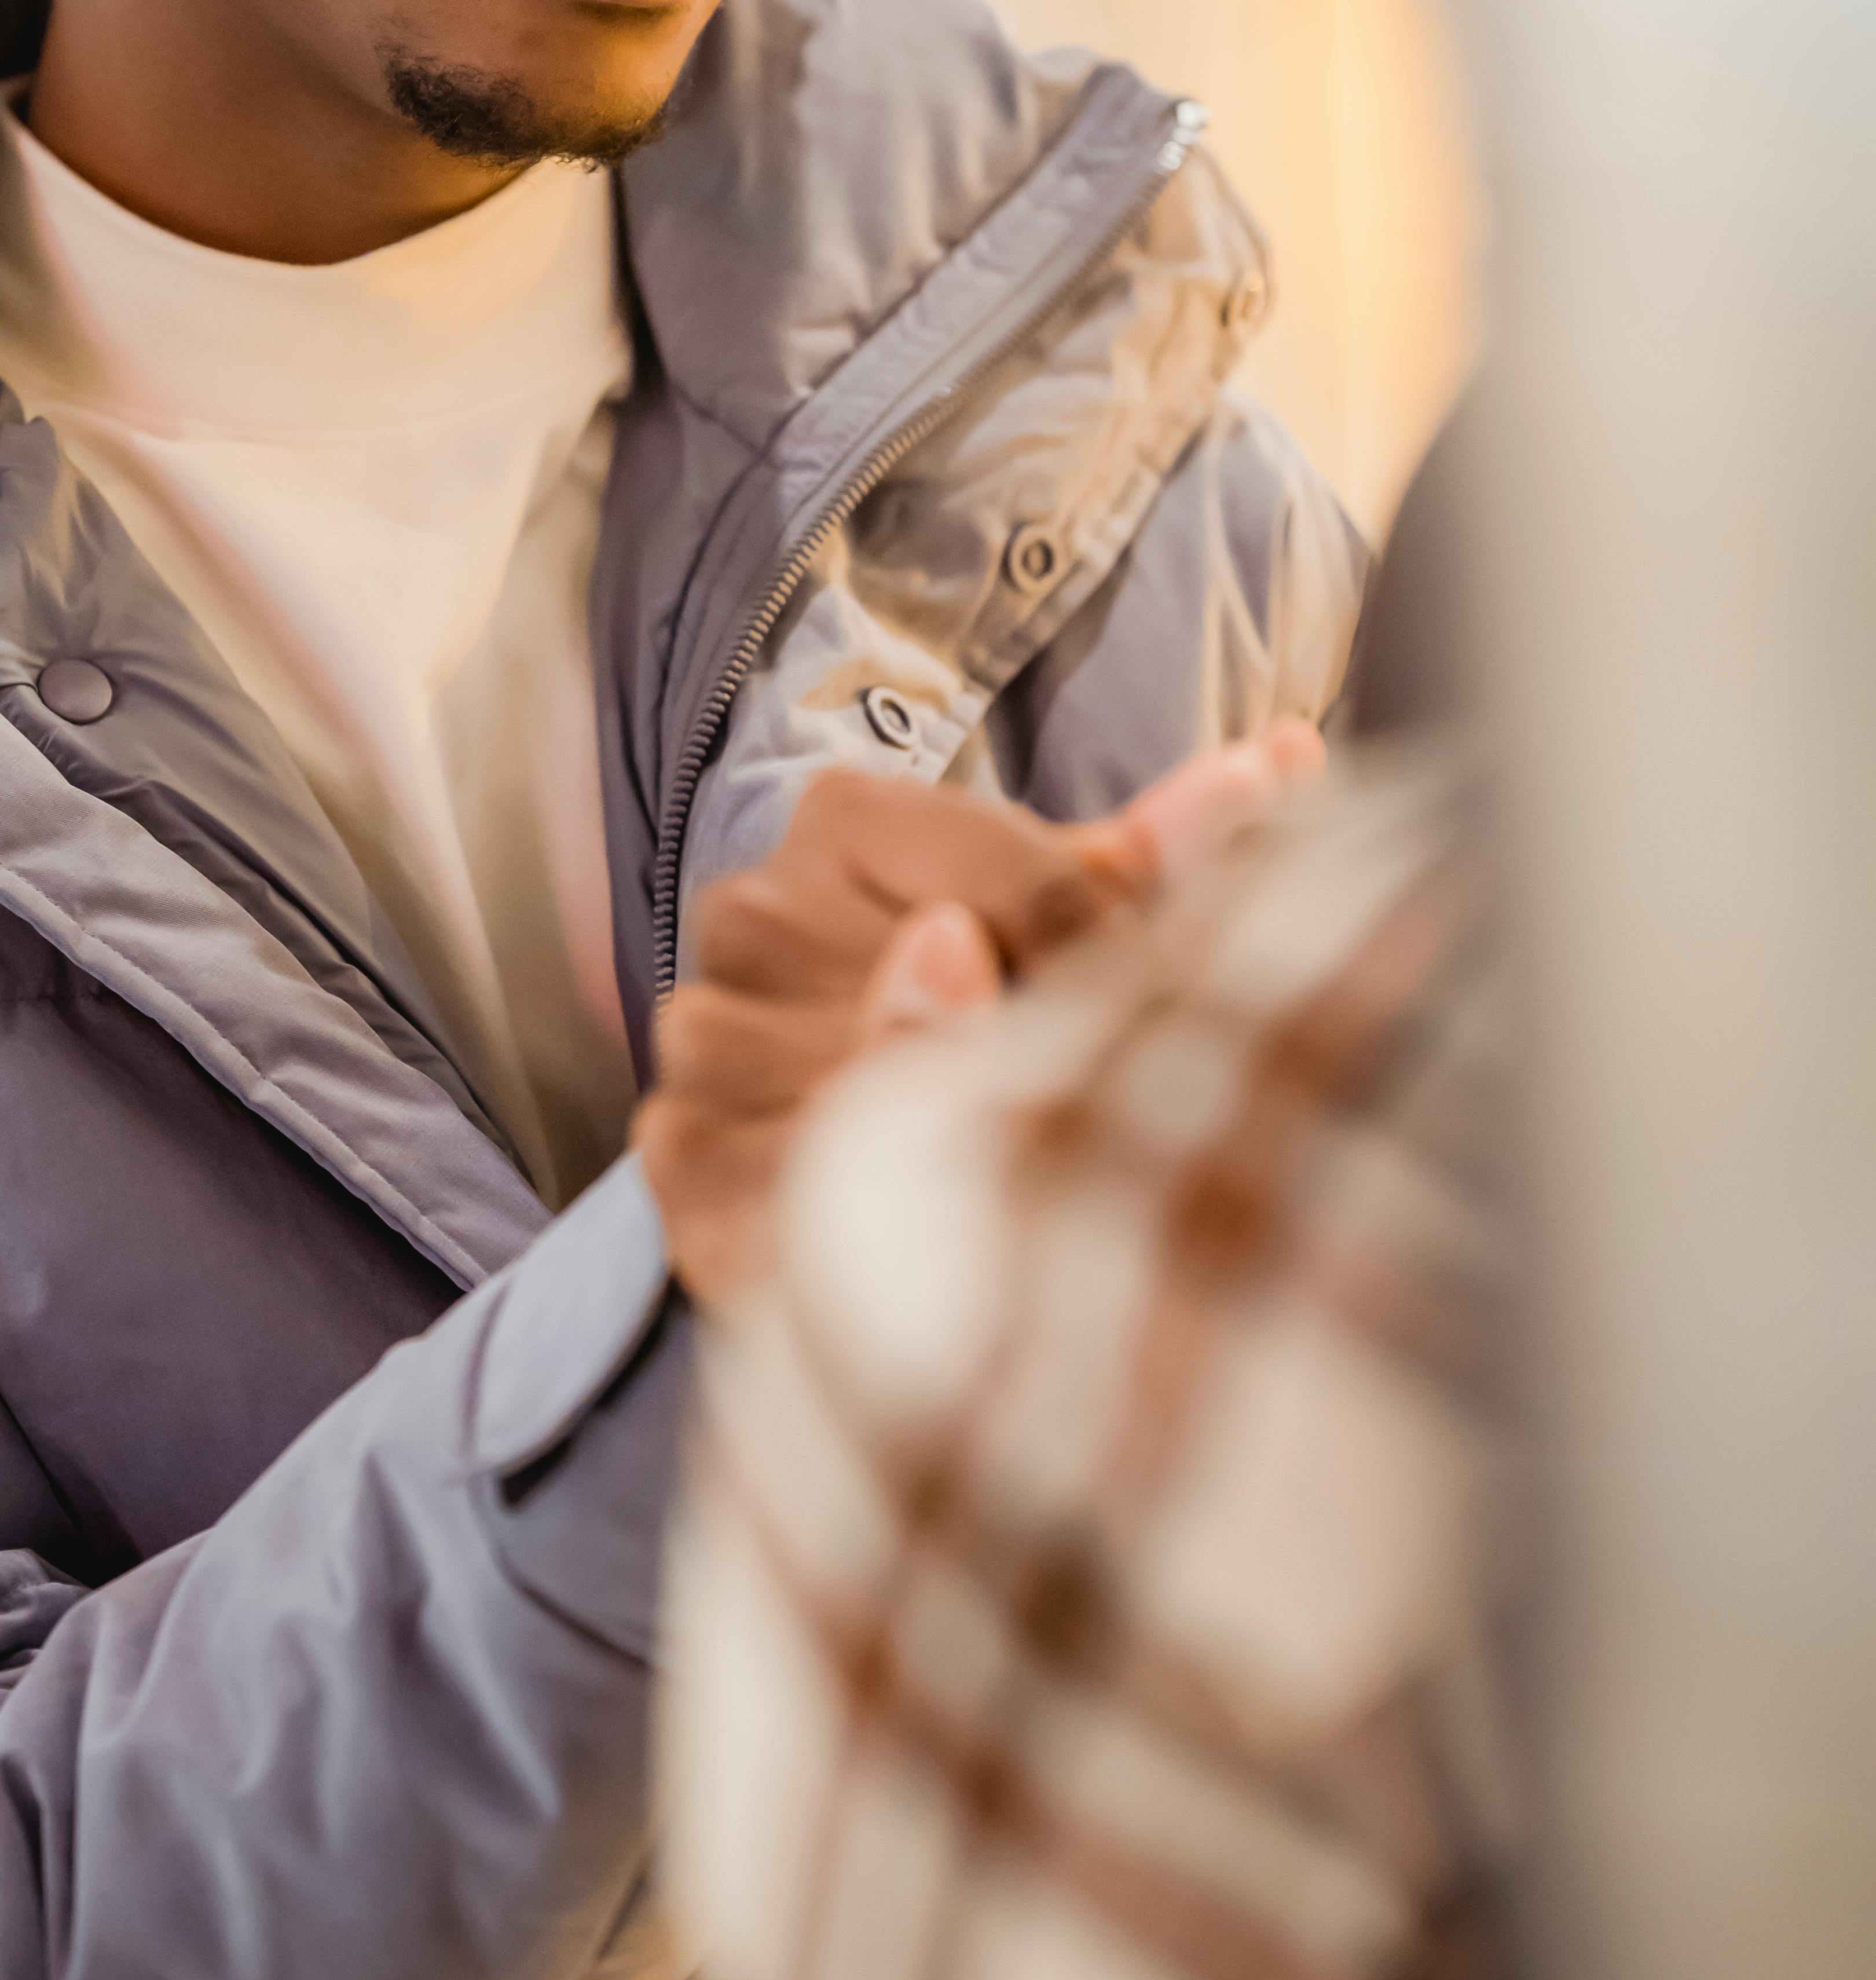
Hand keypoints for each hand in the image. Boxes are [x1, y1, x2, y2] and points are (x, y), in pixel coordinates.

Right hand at [634, 722, 1321, 1305]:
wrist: (845, 1142)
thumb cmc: (983, 1000)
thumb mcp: (1072, 919)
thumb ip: (1162, 851)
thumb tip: (1297, 755)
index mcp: (849, 814)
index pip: (1033, 890)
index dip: (1124, 971)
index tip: (1162, 1022)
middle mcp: (754, 908)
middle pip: (953, 992)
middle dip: (1041, 1058)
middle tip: (1093, 1112)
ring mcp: (704, 1033)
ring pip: (875, 1099)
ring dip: (964, 1146)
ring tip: (1016, 1172)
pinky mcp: (681, 1155)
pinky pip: (802, 1196)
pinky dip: (886, 1219)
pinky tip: (937, 1225)